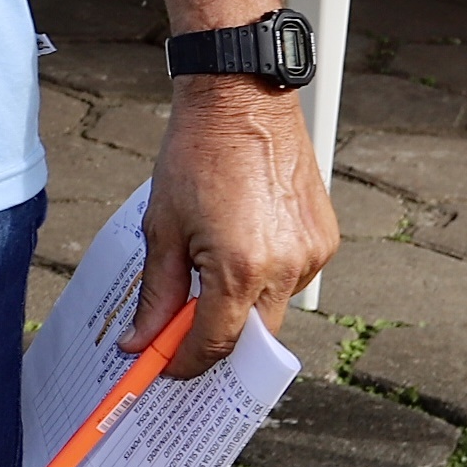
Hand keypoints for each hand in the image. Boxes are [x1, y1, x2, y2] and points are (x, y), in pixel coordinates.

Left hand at [134, 79, 336, 375]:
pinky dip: (266, 276)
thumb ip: (156, 294)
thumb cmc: (194, 154)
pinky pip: (294, 278)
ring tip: (208, 265)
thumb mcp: (161, 227)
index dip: (185, 362)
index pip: (216, 344)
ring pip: (275, 308)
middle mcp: (286, 268)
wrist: (241, 100)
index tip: (162, 366)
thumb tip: (140, 342)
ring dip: (242, 304)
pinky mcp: (326, 238)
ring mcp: (312, 254)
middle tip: (180, 334)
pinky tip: (241, 242)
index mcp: (240, 269)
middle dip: (216, 341)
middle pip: (252, 337)